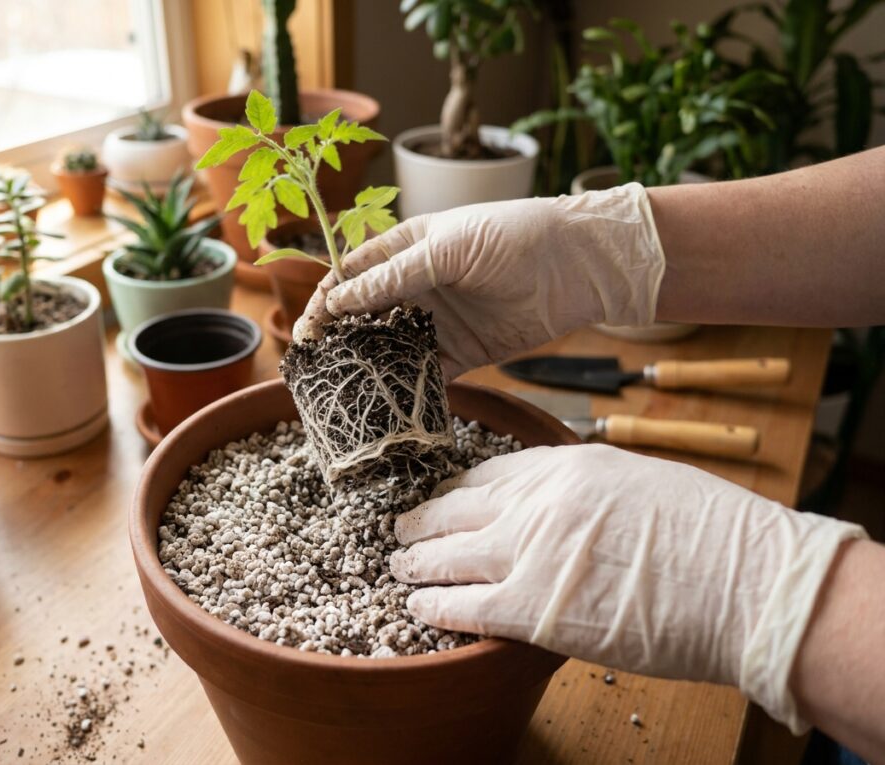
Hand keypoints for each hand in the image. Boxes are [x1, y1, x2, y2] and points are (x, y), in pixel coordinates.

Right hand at [294, 183, 665, 379]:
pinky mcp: (465, 353)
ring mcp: (440, 321)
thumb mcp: (448, 248)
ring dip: (368, 366)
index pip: (353, 274)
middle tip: (316, 364)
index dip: (327, 298)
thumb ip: (395, 276)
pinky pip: (428, 374)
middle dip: (339, 338)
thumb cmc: (513, 236)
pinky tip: (388, 405)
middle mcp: (418, 286)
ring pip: (391, 348)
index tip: (308, 326)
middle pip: (365, 315)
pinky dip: (409, 388)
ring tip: (343, 389)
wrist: (579, 264)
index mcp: (408, 249)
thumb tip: (337, 299)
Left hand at [390, 444, 865, 731]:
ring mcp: (530, 551)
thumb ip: (592, 497)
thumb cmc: (717, 538)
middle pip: (459, 507)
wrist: (748, 583)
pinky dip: (435, 606)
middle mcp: (538, 501)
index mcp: (569, 466)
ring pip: (448, 553)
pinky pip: (463, 605)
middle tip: (401, 526)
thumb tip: (569, 517)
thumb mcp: (646, 484)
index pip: (492, 472)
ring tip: (397, 566)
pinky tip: (418, 608)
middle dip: (425, 518)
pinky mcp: (532, 607)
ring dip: (417, 561)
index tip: (441, 494)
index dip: (458, 487)